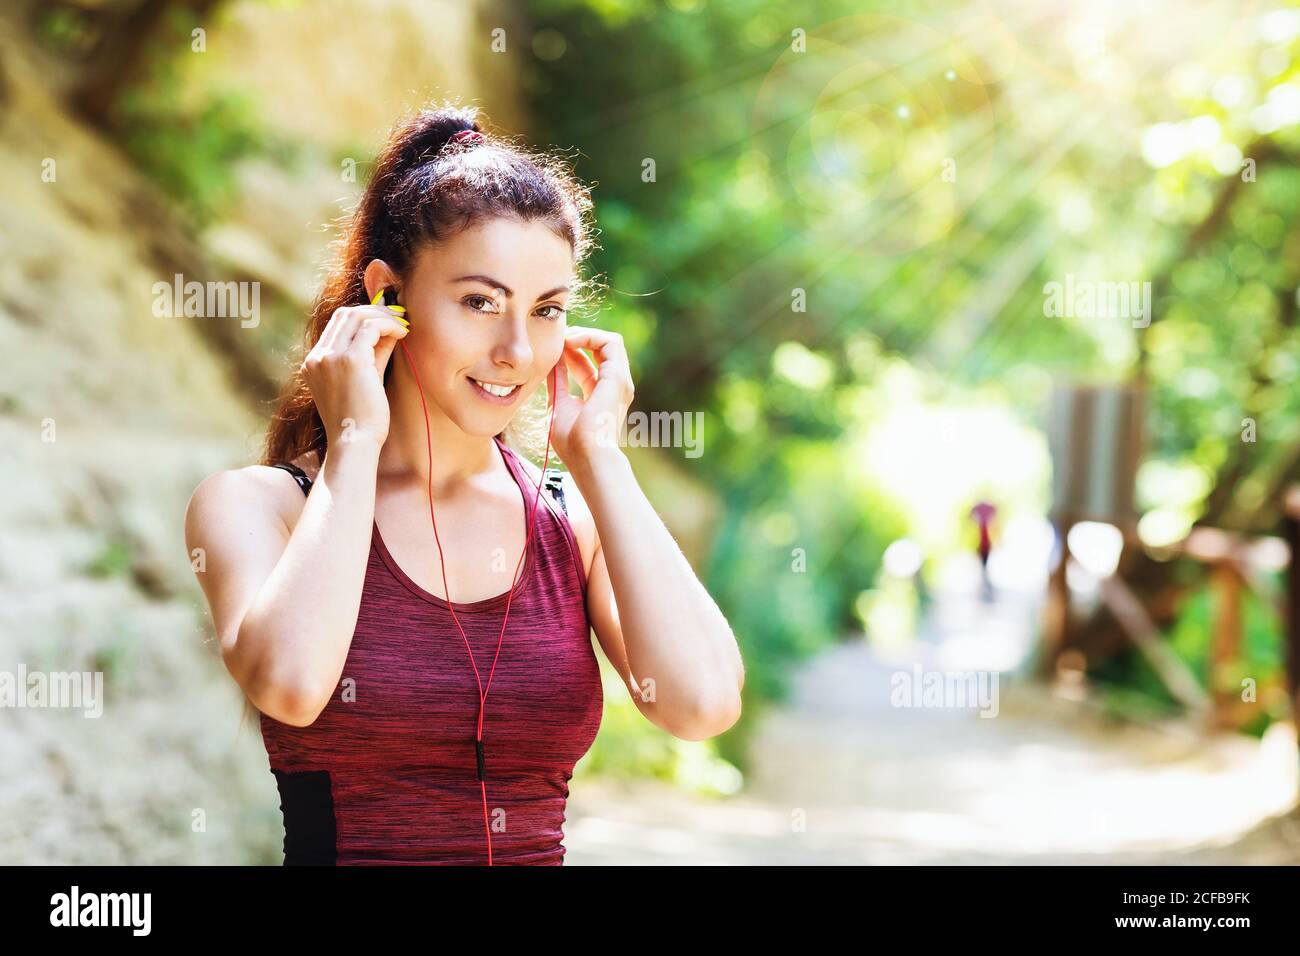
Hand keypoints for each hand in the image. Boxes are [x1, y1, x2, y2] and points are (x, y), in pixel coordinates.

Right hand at [301, 303, 408, 447]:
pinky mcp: (350, 360)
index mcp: (314, 363)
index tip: (386, 322)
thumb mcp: (365, 380)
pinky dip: (389, 325)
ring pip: (357, 316)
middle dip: (374, 311)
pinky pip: (371, 327)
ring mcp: (330, 357)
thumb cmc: (362, 421)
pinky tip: (403, 333)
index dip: (364, 317)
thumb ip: (373, 354)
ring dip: (384, 316)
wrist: (354, 443)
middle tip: (398, 317)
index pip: (337, 325)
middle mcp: (318, 357)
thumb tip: (390, 330)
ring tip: (403, 325)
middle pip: (345, 315)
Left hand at [546, 326, 635, 467]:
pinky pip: (610, 342)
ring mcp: (619, 380)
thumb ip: (557, 381)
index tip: (552, 348)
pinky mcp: (617, 376)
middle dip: (578, 338)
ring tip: (565, 338)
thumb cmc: (572, 441)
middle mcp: (614, 387)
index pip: (587, 364)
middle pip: (600, 350)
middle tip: (558, 338)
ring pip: (609, 341)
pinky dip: (590, 336)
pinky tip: (571, 341)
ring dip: (585, 334)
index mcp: (600, 396)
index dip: (570, 352)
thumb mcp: (558, 404)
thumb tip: (552, 361)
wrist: (587, 456)